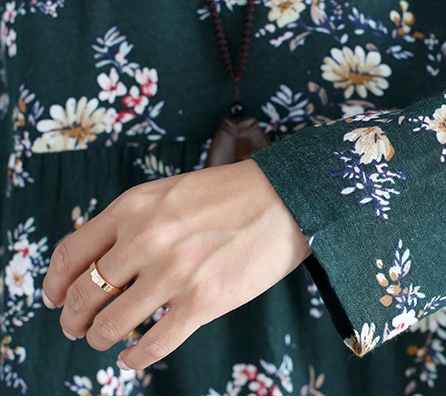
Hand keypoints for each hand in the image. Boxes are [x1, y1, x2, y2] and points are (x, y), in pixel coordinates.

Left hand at [41, 159, 310, 370]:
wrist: (287, 199)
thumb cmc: (233, 195)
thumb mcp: (171, 193)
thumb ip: (136, 221)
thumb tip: (108, 264)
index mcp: (134, 208)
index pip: (72, 253)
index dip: (54, 284)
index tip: (53, 298)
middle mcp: (146, 239)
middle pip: (84, 294)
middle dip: (72, 318)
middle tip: (75, 327)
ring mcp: (174, 273)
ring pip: (111, 324)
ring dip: (99, 338)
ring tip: (104, 341)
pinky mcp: (203, 302)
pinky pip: (153, 343)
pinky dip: (135, 357)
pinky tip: (132, 357)